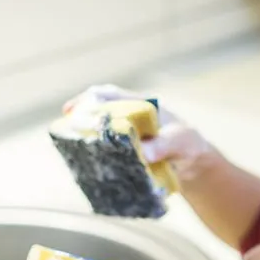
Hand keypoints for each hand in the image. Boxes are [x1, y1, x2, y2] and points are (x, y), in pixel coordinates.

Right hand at [61, 84, 213, 182]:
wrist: (193, 162)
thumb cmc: (187, 143)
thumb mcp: (179, 142)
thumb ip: (163, 145)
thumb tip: (144, 152)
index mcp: (140, 105)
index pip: (110, 96)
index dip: (89, 99)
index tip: (72, 110)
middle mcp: (128, 117)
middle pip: (97, 111)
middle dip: (79, 119)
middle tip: (66, 131)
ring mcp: (124, 135)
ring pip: (98, 132)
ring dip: (83, 137)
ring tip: (69, 147)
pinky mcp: (124, 153)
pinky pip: (105, 151)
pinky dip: (94, 155)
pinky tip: (84, 163)